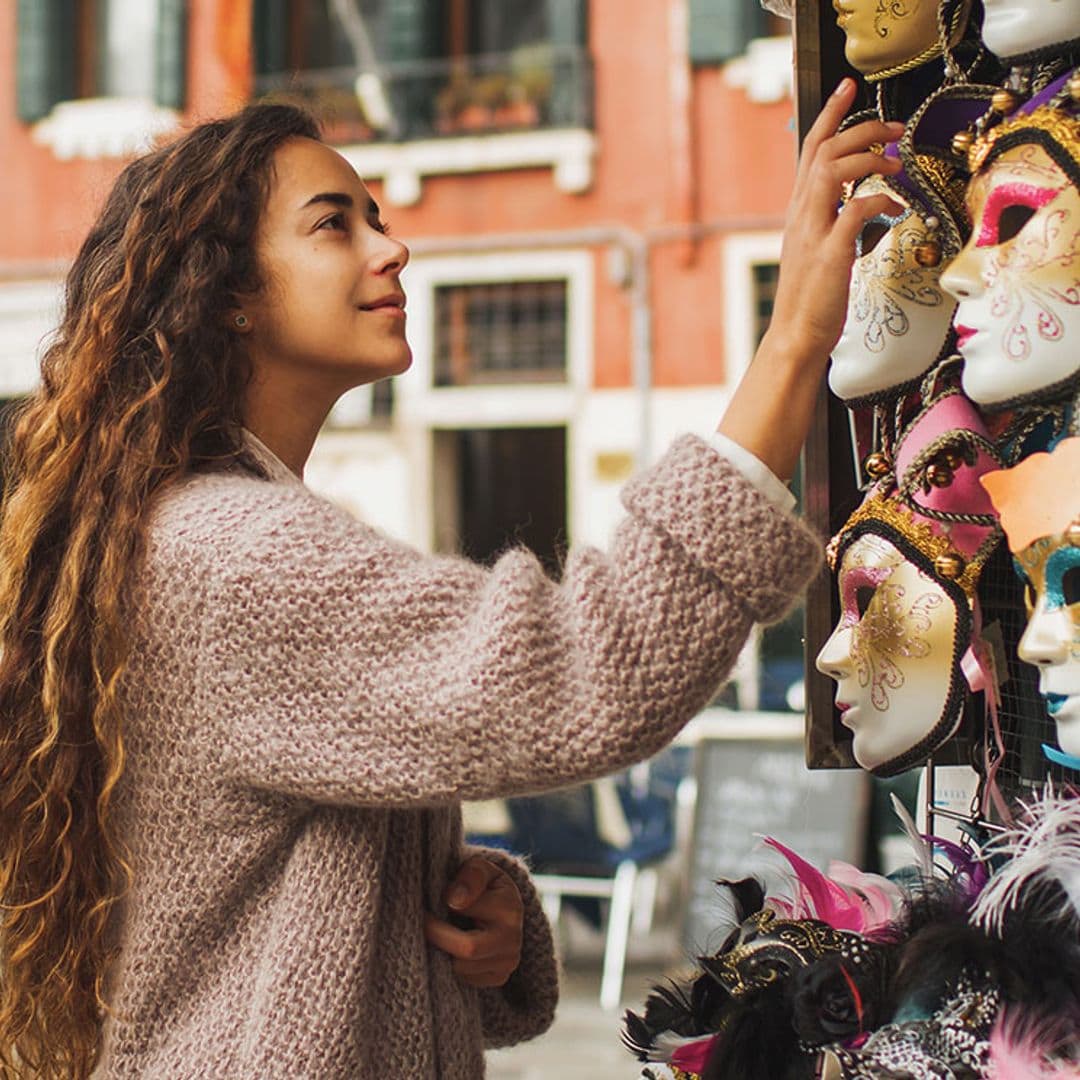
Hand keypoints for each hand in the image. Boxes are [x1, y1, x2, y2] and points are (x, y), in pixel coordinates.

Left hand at [425, 855, 523, 988]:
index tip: (430, 899)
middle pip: (467, 950)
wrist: (504, 907)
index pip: (465, 911)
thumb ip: (471, 875)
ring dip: (444, 951)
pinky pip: (465, 979)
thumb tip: (455, 900)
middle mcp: (513, 939)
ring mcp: (507, 961)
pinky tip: (453, 947)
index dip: (442, 904)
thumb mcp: (480, 868)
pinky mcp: (499, 977)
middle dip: (437, 936)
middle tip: (422, 923)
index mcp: (510, 908)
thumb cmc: (485, 884)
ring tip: (442, 931)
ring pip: (461, 968)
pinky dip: (453, 964)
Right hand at [770, 77, 905, 363]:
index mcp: (798, 211)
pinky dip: (879, 200)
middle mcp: (801, 215)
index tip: (849, 89)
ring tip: (896, 162)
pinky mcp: (831, 254)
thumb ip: (833, 219)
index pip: (810, 148)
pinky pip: (855, 210)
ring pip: (834, 170)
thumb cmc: (811, 298)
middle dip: (861, 127)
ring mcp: (814, 233)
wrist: (796, 336)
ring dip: (870, 158)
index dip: (831, 114)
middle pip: (824, 149)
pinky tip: (896, 206)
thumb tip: (864, 200)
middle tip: (893, 126)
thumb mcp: (818, 248)